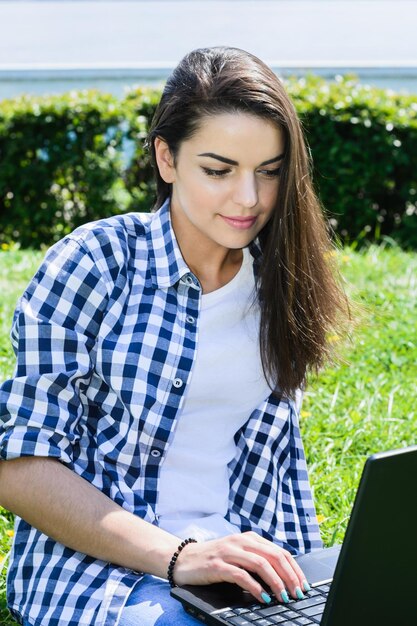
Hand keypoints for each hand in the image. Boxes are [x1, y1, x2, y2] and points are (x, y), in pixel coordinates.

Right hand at [172, 531, 309, 603]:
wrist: (184, 559)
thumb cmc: (214, 559)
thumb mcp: (238, 555)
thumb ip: (257, 560)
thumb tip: (283, 578)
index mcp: (249, 538)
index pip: (279, 551)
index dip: (294, 569)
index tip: (303, 585)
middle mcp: (241, 541)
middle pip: (274, 556)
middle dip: (289, 576)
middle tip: (297, 593)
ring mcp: (229, 551)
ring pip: (261, 564)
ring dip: (276, 582)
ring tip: (283, 597)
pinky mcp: (218, 564)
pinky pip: (241, 575)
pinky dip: (255, 588)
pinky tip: (262, 598)